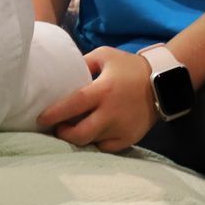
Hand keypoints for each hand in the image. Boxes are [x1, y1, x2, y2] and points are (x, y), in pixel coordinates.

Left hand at [38, 47, 157, 152]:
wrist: (163, 82)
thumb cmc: (129, 67)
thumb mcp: (104, 56)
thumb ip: (83, 63)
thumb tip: (62, 73)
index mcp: (104, 90)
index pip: (74, 105)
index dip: (55, 114)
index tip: (40, 119)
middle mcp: (112, 112)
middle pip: (81, 134)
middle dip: (65, 134)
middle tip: (58, 128)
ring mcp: (122, 128)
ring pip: (93, 143)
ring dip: (80, 138)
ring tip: (74, 130)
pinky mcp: (130, 138)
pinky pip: (107, 148)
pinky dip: (97, 143)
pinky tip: (93, 134)